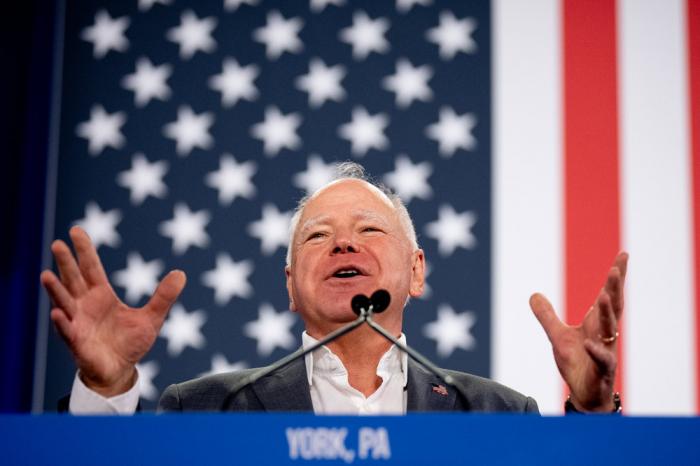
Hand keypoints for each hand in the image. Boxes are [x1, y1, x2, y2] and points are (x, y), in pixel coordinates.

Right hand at [40, 226, 185, 396]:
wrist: (120, 370)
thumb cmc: (131, 342)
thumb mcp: (152, 317)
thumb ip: (164, 296)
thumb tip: (181, 273)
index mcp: (101, 295)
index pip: (90, 267)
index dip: (84, 249)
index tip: (76, 229)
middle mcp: (85, 304)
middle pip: (73, 279)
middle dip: (65, 263)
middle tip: (57, 244)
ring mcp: (78, 322)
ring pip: (63, 302)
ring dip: (55, 289)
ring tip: (46, 275)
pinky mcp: (76, 342)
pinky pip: (66, 331)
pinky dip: (61, 322)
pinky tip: (57, 313)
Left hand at [529, 252, 627, 411]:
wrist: (585, 394)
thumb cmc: (578, 363)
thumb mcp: (557, 336)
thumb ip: (547, 315)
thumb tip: (533, 294)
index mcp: (597, 323)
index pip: (608, 295)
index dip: (616, 277)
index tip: (624, 254)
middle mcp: (606, 334)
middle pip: (613, 307)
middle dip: (614, 288)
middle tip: (615, 268)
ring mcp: (607, 352)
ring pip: (610, 329)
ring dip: (606, 312)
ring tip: (601, 295)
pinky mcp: (603, 371)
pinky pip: (603, 360)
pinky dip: (597, 352)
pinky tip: (589, 343)